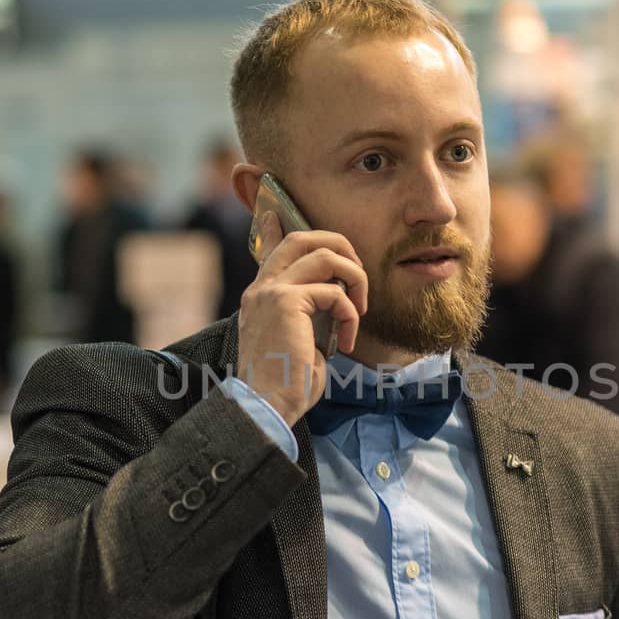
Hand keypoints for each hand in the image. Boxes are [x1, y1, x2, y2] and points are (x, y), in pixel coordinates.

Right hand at [236, 214, 367, 426]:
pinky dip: (350, 315)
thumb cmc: (285, 384)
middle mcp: (262, 288)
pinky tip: (345, 342)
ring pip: (325, 256)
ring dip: (354, 278)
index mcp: (260, 296)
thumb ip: (308, 315)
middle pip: (303, 238)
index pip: (270, 249)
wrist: (266, 405)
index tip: (275, 213)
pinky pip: (334, 293)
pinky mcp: (287, 302)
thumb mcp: (298, 341)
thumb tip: (334, 300)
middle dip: (340, 246)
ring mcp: (272, 291)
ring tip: (358, 310)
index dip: (276, 228)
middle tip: (357, 275)